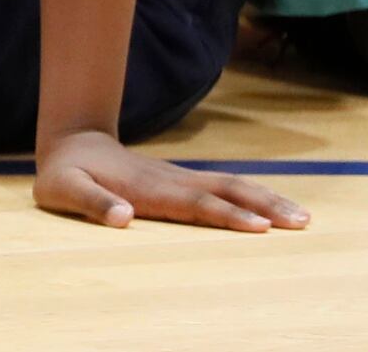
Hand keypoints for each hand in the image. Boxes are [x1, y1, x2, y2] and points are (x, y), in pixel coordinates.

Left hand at [33, 128, 307, 232]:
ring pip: (232, 186)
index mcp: (149, 188)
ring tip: (302, 216)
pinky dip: (253, 197)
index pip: (195, 205)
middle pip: (227, 192)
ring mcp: (179, 178)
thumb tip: (123, 217)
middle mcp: (171, 181)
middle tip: (302, 221)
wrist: (72, 140)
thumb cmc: (65, 172)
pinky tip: (273, 207)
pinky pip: (224, 188)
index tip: (260, 227)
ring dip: (267, 200)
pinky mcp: (181, 180)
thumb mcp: (65, 189)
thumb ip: (92, 203)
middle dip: (265, 206)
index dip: (227, 216)